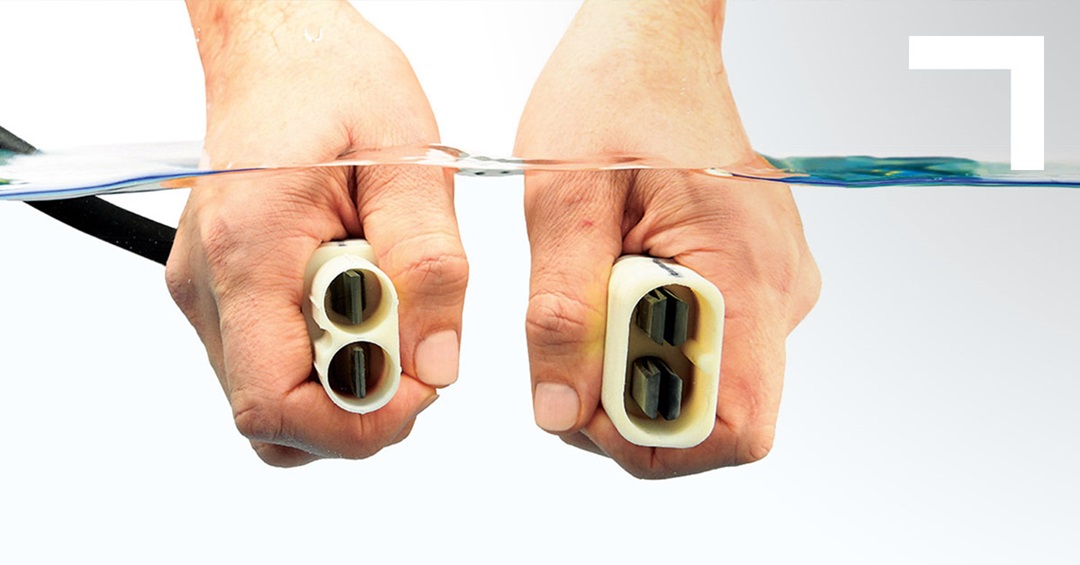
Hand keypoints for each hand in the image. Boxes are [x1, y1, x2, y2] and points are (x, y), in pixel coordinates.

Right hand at [166, 1, 467, 465]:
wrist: (284, 50)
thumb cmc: (335, 83)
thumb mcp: (410, 163)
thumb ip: (428, 265)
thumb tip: (436, 360)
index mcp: (251, 247)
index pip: (275, 403)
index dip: (354, 424)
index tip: (419, 387)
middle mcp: (210, 281)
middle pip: (272, 417)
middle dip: (358, 408)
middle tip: (413, 345)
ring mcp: (208, 291)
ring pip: (272, 396)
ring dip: (344, 382)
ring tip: (388, 312)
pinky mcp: (222, 291)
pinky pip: (272, 359)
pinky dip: (326, 354)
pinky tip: (360, 299)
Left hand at [515, 0, 819, 477]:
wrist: (651, 45)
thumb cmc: (614, 97)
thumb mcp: (565, 201)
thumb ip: (562, 312)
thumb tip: (561, 410)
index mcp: (745, 272)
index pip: (736, 427)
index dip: (653, 438)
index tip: (587, 395)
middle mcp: (778, 293)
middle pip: (717, 418)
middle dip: (628, 404)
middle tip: (570, 340)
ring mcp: (771, 289)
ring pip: (705, 386)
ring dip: (633, 369)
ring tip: (591, 296)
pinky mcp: (751, 282)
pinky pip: (703, 346)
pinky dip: (648, 341)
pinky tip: (613, 288)